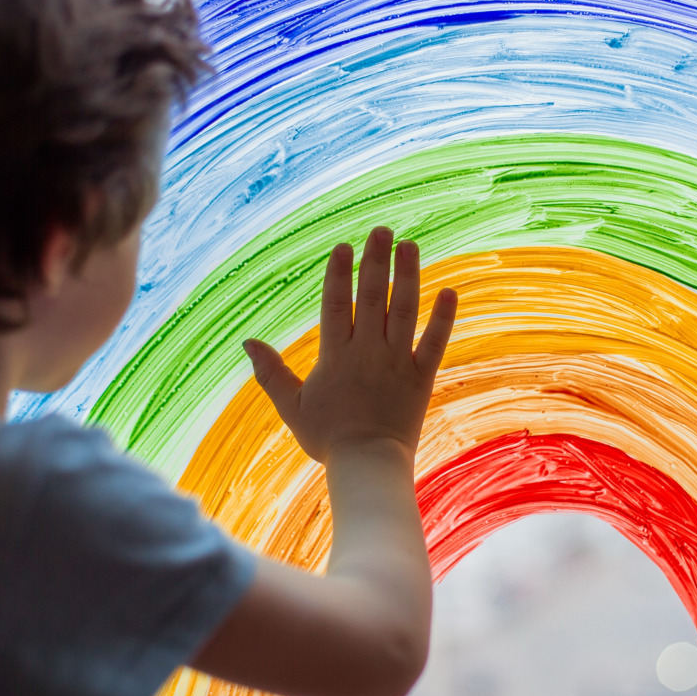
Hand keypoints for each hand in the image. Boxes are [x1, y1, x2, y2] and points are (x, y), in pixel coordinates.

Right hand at [243, 226, 457, 464]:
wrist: (367, 465)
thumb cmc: (327, 438)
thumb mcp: (291, 406)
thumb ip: (270, 373)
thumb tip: (247, 343)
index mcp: (335, 355)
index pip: (336, 304)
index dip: (339, 273)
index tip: (344, 247)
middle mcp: (367, 351)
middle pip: (372, 297)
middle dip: (376, 261)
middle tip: (382, 230)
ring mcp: (396, 362)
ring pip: (404, 310)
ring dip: (408, 276)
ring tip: (410, 245)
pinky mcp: (421, 377)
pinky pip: (434, 342)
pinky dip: (443, 317)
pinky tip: (449, 291)